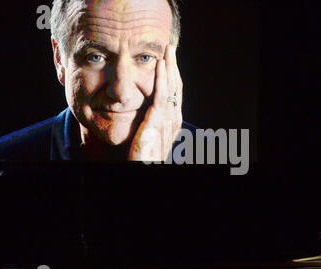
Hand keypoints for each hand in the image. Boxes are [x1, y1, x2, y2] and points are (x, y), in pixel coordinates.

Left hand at [129, 45, 182, 160]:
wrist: (145, 168)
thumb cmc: (144, 158)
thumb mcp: (150, 137)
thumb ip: (151, 123)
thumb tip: (146, 114)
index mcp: (172, 121)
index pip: (175, 93)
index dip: (172, 76)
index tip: (168, 61)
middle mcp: (174, 118)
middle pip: (176, 86)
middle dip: (174, 67)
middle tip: (170, 49)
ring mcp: (167, 119)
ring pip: (172, 87)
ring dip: (170, 66)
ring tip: (168, 49)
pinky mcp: (157, 120)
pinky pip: (161, 94)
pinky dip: (162, 77)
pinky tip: (160, 63)